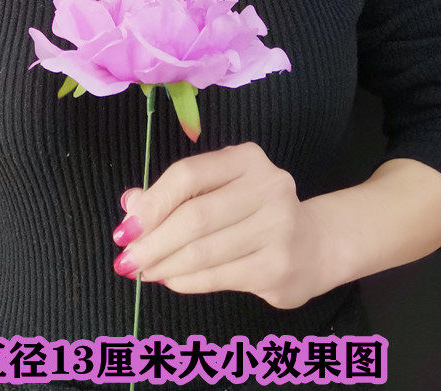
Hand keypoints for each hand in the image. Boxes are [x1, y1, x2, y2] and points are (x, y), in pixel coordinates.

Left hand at [111, 142, 344, 308]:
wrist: (314, 245)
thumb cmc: (252, 211)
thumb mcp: (218, 188)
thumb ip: (175, 193)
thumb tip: (131, 205)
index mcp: (247, 159)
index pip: (188, 175)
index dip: (152, 203)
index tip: (125, 229)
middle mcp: (268, 187)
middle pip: (194, 216)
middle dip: (152, 242)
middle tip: (125, 260)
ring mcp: (278, 228)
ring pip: (202, 251)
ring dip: (163, 265)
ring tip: (143, 272)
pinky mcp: (278, 267)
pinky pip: (217, 276)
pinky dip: (185, 282)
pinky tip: (170, 280)